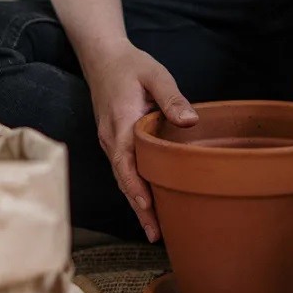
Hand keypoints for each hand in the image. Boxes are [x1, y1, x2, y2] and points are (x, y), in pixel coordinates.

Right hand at [84, 40, 197, 242]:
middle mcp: (111, 138)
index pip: (126, 163)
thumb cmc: (131, 65)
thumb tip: (190, 121)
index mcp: (120, 124)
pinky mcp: (115, 142)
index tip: (148, 208)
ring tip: (155, 229)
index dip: (136, 188)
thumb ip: (172, 98)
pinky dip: (134, 189)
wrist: (102, 57)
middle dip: (138, 208)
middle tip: (157, 235)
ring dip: (136, 203)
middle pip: (123, 180)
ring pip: (123, 178)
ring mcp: (110, 142)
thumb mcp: (155, 74)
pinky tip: (148, 203)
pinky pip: (124, 170)